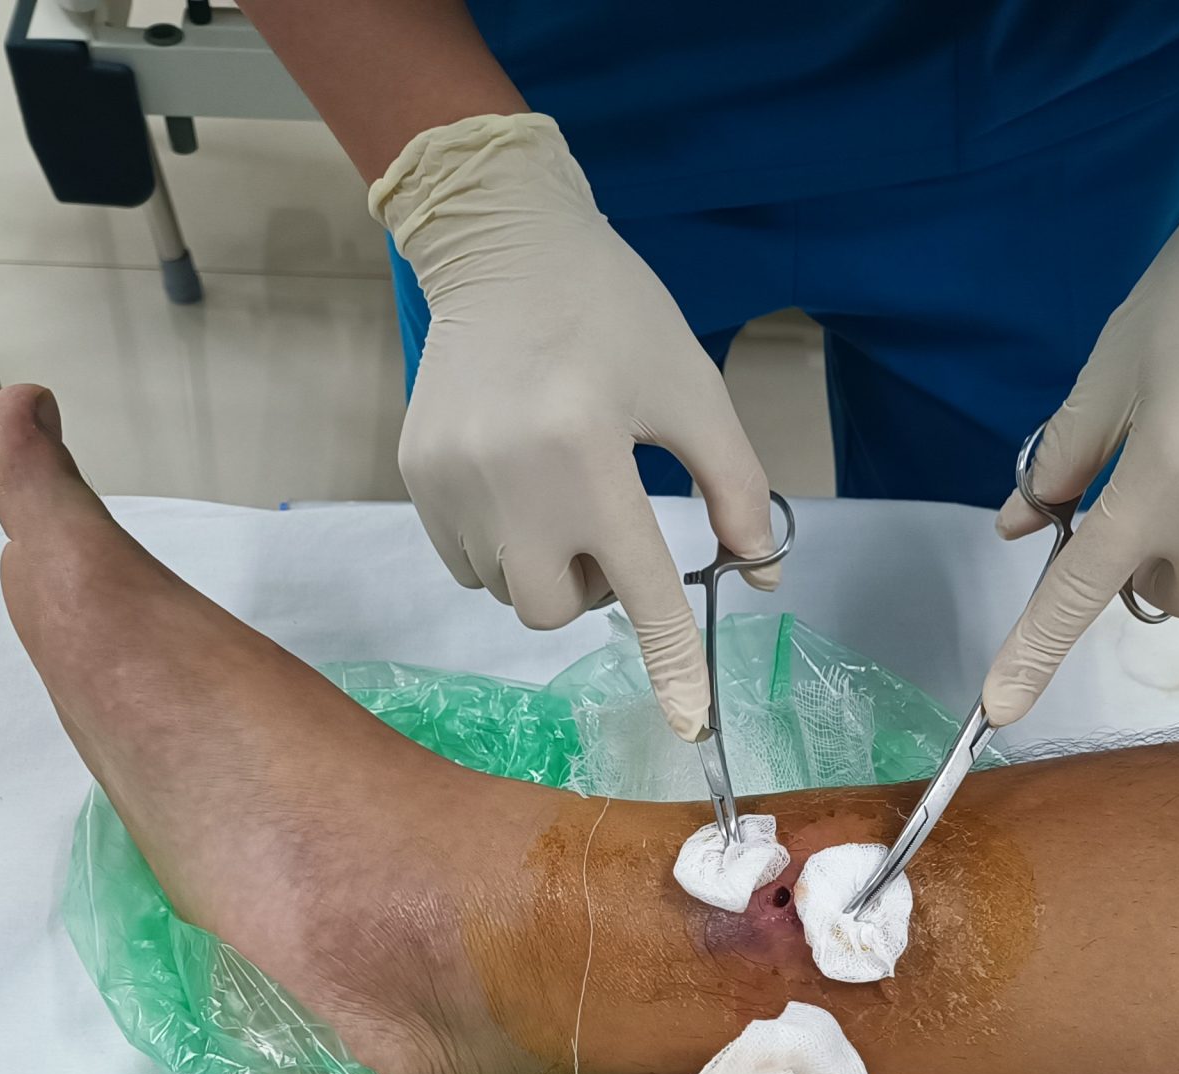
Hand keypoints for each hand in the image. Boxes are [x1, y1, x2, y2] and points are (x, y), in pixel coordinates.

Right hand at [371, 114, 775, 739]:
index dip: (671, 662)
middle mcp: (509, 476)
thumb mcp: (692, 390)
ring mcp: (449, 480)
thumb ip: (736, 488)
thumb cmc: (614, 314)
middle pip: (553, 610)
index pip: (641, 588)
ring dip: (545, 567)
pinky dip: (501, 545)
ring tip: (558, 491)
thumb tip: (763, 574)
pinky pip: (465, 558)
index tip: (690, 723)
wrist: (501, 243)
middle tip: (605, 529)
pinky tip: (515, 481)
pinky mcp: (415, 473)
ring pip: (507, 588)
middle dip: (589, 593)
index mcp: (587, 453)